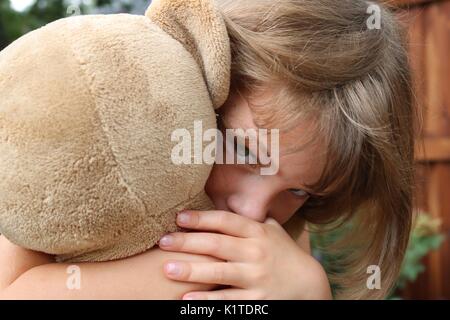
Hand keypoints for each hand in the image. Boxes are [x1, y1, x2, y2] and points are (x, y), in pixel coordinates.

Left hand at [157, 210, 331, 299]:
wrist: (309, 284)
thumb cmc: (284, 254)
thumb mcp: (273, 230)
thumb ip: (251, 218)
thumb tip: (230, 198)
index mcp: (258, 233)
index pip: (227, 221)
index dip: (202, 218)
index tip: (179, 217)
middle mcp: (256, 252)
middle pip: (217, 244)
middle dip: (188, 242)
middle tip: (163, 241)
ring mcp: (257, 277)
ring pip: (219, 272)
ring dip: (191, 270)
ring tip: (167, 268)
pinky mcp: (257, 300)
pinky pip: (228, 301)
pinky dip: (207, 300)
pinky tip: (187, 300)